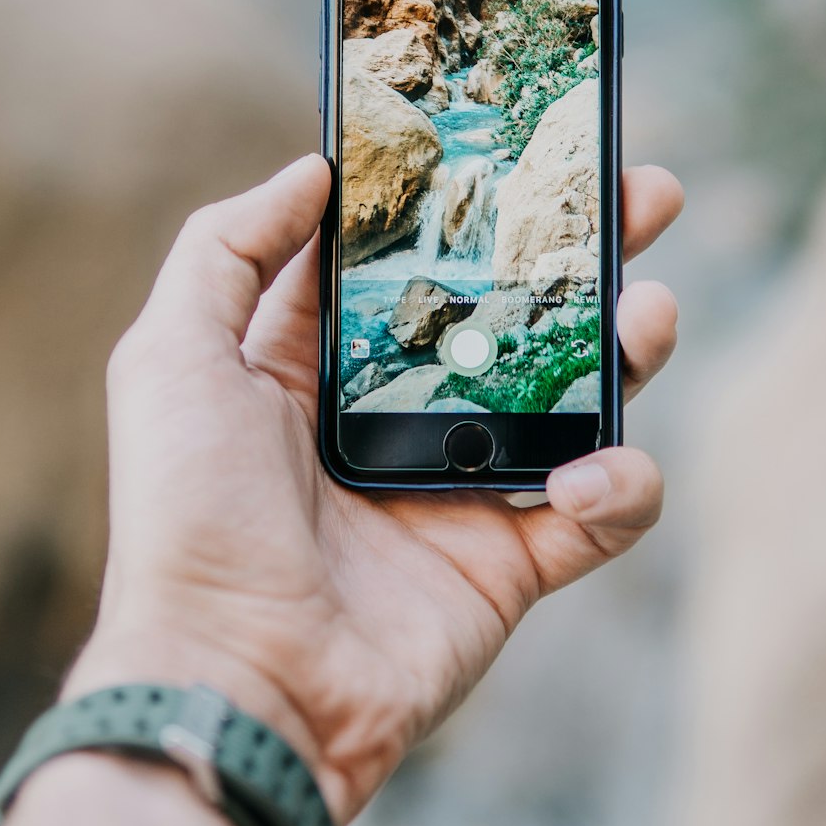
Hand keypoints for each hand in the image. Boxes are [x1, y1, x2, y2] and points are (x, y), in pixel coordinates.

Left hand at [67, 156, 681, 825]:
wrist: (236, 683)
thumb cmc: (189, 515)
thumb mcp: (174, 355)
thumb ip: (229, 247)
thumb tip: (315, 169)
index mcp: (328, 361)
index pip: (423, 258)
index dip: (477, 200)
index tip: (535, 141)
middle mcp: (404, 412)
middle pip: (520, 309)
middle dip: (587, 249)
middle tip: (647, 194)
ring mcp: (465, 486)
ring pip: (579, 395)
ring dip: (630, 345)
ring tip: (651, 311)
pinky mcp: (511, 562)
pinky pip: (600, 509)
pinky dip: (619, 486)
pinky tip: (589, 476)